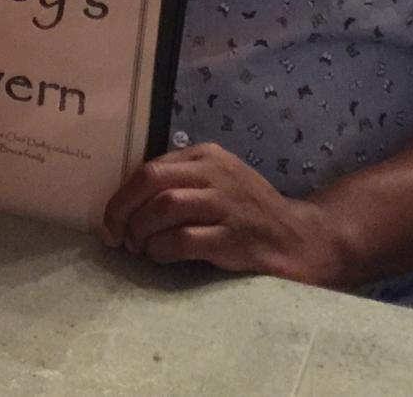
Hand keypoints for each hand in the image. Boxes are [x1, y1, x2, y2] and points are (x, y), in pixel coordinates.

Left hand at [100, 144, 354, 285]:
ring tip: (138, 248)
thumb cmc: (249, 212)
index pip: (150, 168)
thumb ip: (181, 181)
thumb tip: (128, 199)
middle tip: (117, 236)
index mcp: (207, 157)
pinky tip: (159, 256)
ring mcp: (226, 205)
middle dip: (123, 210)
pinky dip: (161, 249)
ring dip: (141, 231)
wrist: (300, 239)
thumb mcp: (217, 181)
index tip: (112, 219)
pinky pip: (182, 240)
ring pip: (164, 208)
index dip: (123, 195)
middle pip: (152, 182)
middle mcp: (216, 174)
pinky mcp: (233, 238)